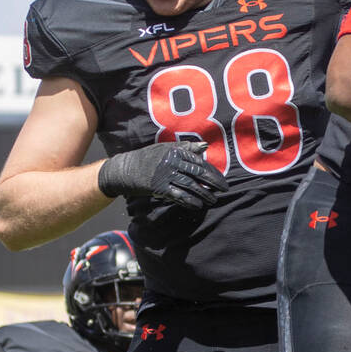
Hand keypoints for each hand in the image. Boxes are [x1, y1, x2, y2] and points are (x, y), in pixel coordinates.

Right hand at [98, 140, 228, 211]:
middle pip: (198, 173)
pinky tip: (198, 206)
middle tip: (225, 190)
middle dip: (213, 182)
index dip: (213, 172)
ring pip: (190, 186)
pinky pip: (178, 195)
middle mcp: (171, 162)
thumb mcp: (166, 148)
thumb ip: (186, 148)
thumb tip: (205, 146)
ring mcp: (165, 175)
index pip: (199, 162)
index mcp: (175, 151)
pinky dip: (189, 201)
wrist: (126, 169)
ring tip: (213, 200)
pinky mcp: (159, 188)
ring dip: (204, 194)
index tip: (222, 180)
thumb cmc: (148, 158)